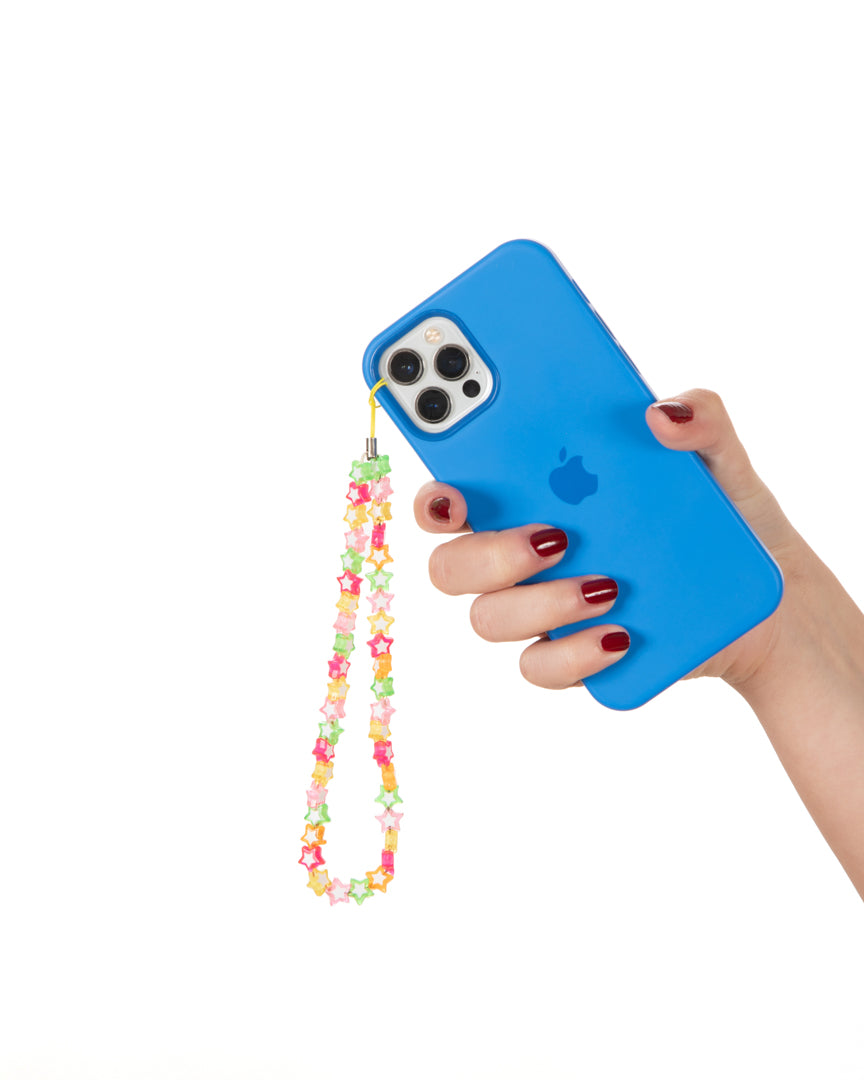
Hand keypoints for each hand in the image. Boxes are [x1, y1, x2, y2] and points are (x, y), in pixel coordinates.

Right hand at [414, 388, 805, 691]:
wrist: (771, 604)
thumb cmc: (726, 521)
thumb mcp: (722, 459)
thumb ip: (700, 417)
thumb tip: (659, 414)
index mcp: (534, 495)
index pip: (455, 495)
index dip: (434, 496)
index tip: (450, 492)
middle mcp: (524, 556)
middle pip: (452, 565)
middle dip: (486, 552)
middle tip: (551, 536)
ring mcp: (544, 611)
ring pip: (489, 618)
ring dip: (539, 601)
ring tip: (608, 585)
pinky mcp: (575, 659)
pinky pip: (542, 667)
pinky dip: (575, 652)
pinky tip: (622, 633)